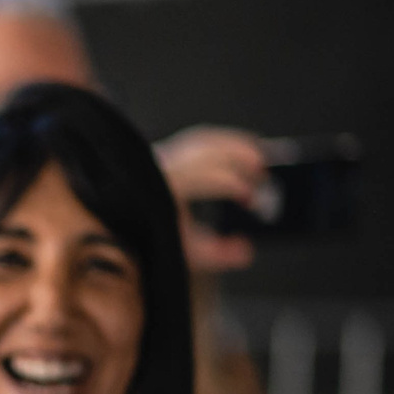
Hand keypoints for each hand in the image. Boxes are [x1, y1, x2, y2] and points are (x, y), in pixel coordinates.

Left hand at [156, 125, 268, 276]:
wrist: (127, 224)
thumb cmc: (158, 238)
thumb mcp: (187, 252)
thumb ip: (218, 254)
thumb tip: (247, 251)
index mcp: (164, 191)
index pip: (205, 179)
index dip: (233, 186)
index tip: (252, 200)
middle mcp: (160, 168)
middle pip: (207, 154)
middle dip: (240, 161)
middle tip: (266, 177)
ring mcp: (163, 155)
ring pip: (205, 141)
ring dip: (238, 145)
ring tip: (263, 159)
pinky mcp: (169, 151)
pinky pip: (202, 139)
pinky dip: (228, 141)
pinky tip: (252, 148)